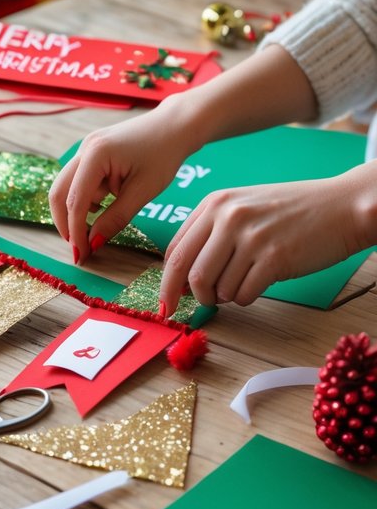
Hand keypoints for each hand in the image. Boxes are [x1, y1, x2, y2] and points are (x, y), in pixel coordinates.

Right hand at [49, 109, 196, 263]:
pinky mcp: (92, 152)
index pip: (75, 201)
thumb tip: (93, 242)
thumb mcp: (143, 191)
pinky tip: (107, 203)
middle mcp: (84, 148)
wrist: (175, 126)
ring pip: (67, 186)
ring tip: (100, 223)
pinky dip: (87, 197)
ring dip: (78, 209)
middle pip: (59, 193)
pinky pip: (80, 179)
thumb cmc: (164, 155)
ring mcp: (86, 148)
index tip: (82, 255)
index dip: (76, 231)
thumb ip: (116, 218)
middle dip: (66, 222)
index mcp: (96, 155)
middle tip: (79, 247)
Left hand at [158, 173, 369, 313]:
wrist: (340, 206)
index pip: (176, 251)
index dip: (167, 282)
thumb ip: (211, 234)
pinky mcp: (274, 258)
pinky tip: (260, 283)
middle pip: (190, 274)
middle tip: (205, 304)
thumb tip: (184, 278)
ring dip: (226, 297)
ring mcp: (251, 237)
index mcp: (215, 204)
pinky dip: (247, 298)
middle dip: (193, 298)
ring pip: (217, 289)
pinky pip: (244, 295)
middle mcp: (228, 217)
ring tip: (244, 282)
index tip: (167, 302)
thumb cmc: (292, 210)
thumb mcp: (243, 207)